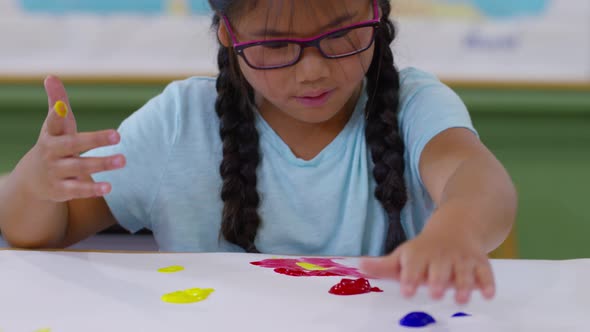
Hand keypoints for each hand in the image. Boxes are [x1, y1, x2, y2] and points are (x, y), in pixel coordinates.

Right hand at [25, 76, 124, 201]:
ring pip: (79, 168)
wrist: (33, 179)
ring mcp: (56, 172)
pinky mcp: (61, 190)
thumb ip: (57, 102)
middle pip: (73, 145)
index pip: (53, 122)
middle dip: (95, 140)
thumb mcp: (54, 125)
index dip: (57, 114)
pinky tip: (109, 187)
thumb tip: (51, 76)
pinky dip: (93, 189)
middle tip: (118, 135)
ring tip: (123, 160)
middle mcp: (52, 153)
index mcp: (51, 134)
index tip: (63, 106)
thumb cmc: (53, 144)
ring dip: (101, 164)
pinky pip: (78, 190)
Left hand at [360, 228, 494, 303]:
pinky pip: (485, 271)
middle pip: (439, 268)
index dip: (410, 277)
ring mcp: (461, 259)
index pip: (413, 265)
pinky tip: (487, 294)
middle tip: (434, 293)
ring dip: (462, 284)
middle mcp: (441, 256)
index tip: (406, 290)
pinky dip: (487, 282)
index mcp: (420, 255)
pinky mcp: (479, 262)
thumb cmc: (423, 250)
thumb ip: (383, 266)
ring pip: (463, 271)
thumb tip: (358, 267)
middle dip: (437, 280)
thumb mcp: (403, 255)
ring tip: (460, 298)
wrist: (456, 226)